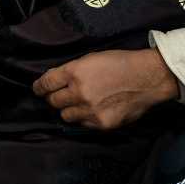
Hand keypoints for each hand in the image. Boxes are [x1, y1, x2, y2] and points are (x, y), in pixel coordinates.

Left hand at [33, 48, 178, 129]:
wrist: (147, 78)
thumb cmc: (120, 63)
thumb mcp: (91, 59)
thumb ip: (72, 71)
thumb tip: (57, 81)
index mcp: (74, 72)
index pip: (46, 83)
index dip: (39, 87)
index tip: (37, 89)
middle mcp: (79, 92)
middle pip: (53, 101)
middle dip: (53, 98)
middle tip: (58, 96)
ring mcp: (90, 110)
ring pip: (66, 115)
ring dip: (68, 110)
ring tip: (77, 104)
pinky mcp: (101, 123)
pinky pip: (83, 124)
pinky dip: (84, 118)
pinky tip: (92, 110)